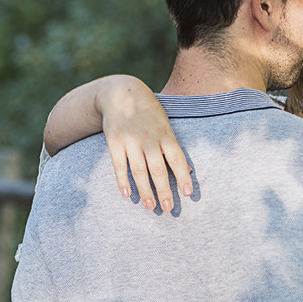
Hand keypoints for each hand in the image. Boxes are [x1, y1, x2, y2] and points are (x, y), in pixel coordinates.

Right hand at [98, 78, 191, 211]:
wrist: (121, 93)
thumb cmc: (149, 112)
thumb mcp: (165, 125)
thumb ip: (173, 147)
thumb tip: (188, 171)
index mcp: (165, 134)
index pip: (177, 158)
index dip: (182, 176)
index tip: (188, 193)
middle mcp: (149, 138)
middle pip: (158, 169)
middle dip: (164, 190)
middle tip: (169, 209)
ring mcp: (131, 140)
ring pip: (139, 171)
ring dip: (145, 191)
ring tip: (151, 207)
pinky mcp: (114, 141)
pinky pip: (118, 164)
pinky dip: (122, 180)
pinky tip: (126, 194)